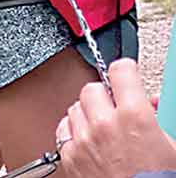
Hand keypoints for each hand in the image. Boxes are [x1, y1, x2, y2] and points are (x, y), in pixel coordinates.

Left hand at [56, 58, 175, 177]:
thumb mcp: (172, 147)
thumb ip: (160, 118)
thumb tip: (151, 103)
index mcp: (134, 117)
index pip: (120, 71)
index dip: (126, 71)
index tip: (127, 73)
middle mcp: (104, 125)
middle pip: (92, 88)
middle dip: (105, 95)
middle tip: (117, 107)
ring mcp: (83, 141)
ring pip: (75, 107)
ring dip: (89, 113)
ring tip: (105, 128)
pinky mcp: (69, 158)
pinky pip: (63, 130)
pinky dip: (75, 132)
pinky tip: (89, 141)